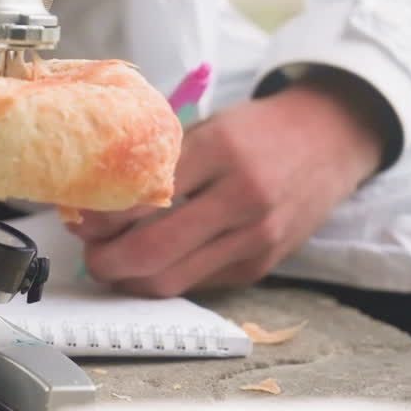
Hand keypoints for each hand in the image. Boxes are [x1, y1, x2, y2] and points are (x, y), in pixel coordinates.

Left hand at [69, 73, 387, 296]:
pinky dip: (166, 277)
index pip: (144, 197)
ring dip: (130, 279)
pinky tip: (149, 264)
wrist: (331, 139)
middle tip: (88, 253)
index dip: (103, 218)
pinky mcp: (263, 264)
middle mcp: (242, 198)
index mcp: (221, 150)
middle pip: (152, 251)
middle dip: (106, 261)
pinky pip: (199, 283)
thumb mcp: (210, 127)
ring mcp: (256, 237)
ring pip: (172, 280)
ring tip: (110, 263)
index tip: (79, 219)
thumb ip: (162, 161)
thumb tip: (100, 200)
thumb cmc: (258, 130)